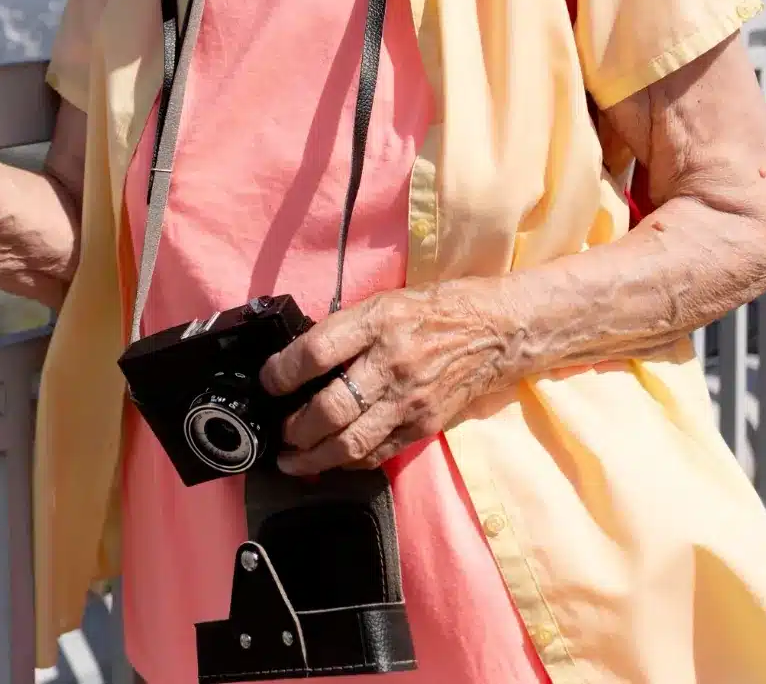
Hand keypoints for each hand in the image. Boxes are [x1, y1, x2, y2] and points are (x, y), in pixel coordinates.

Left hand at [260, 280, 513, 475]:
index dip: (282, 372)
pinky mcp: (424, 425)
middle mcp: (392, 363)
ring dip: (314, 457)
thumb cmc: (434, 311)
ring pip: (352, 442)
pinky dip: (350, 462)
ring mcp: (410, 400)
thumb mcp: (384, 303)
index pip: (317, 352)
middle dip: (295, 429)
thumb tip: (299, 361)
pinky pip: (379, 452)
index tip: (268, 383)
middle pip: (331, 408)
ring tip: (292, 460)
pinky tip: (331, 461)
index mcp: (377, 323)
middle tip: (279, 433)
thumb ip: (345, 330)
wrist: (498, 331)